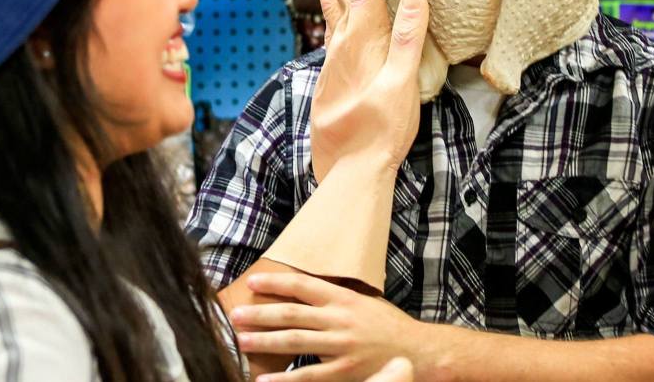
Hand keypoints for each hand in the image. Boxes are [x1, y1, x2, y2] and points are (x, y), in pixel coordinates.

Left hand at [231, 272, 422, 381]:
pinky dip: (285, 378)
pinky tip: (264, 380)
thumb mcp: (363, 301)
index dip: (275, 282)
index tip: (252, 282)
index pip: (302, 285)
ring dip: (265, 341)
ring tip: (241, 340)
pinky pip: (309, 376)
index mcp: (343, 298)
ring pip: (295, 342)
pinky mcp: (345, 371)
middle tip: (235, 313)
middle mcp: (340, 319)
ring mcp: (341, 346)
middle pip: (292, 314)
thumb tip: (302, 289)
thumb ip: (335, 297)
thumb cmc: (387, 326)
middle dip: (260, 313)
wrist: (418, 352)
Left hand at [308, 0, 429, 180]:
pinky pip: (329, 23)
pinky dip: (328, 1)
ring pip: (329, 3)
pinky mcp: (333, 71)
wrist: (348, 169)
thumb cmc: (380, 134)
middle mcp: (342, 43)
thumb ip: (407, 41)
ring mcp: (335, 57)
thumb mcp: (401, 88)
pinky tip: (328, 0)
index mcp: (362, 42)